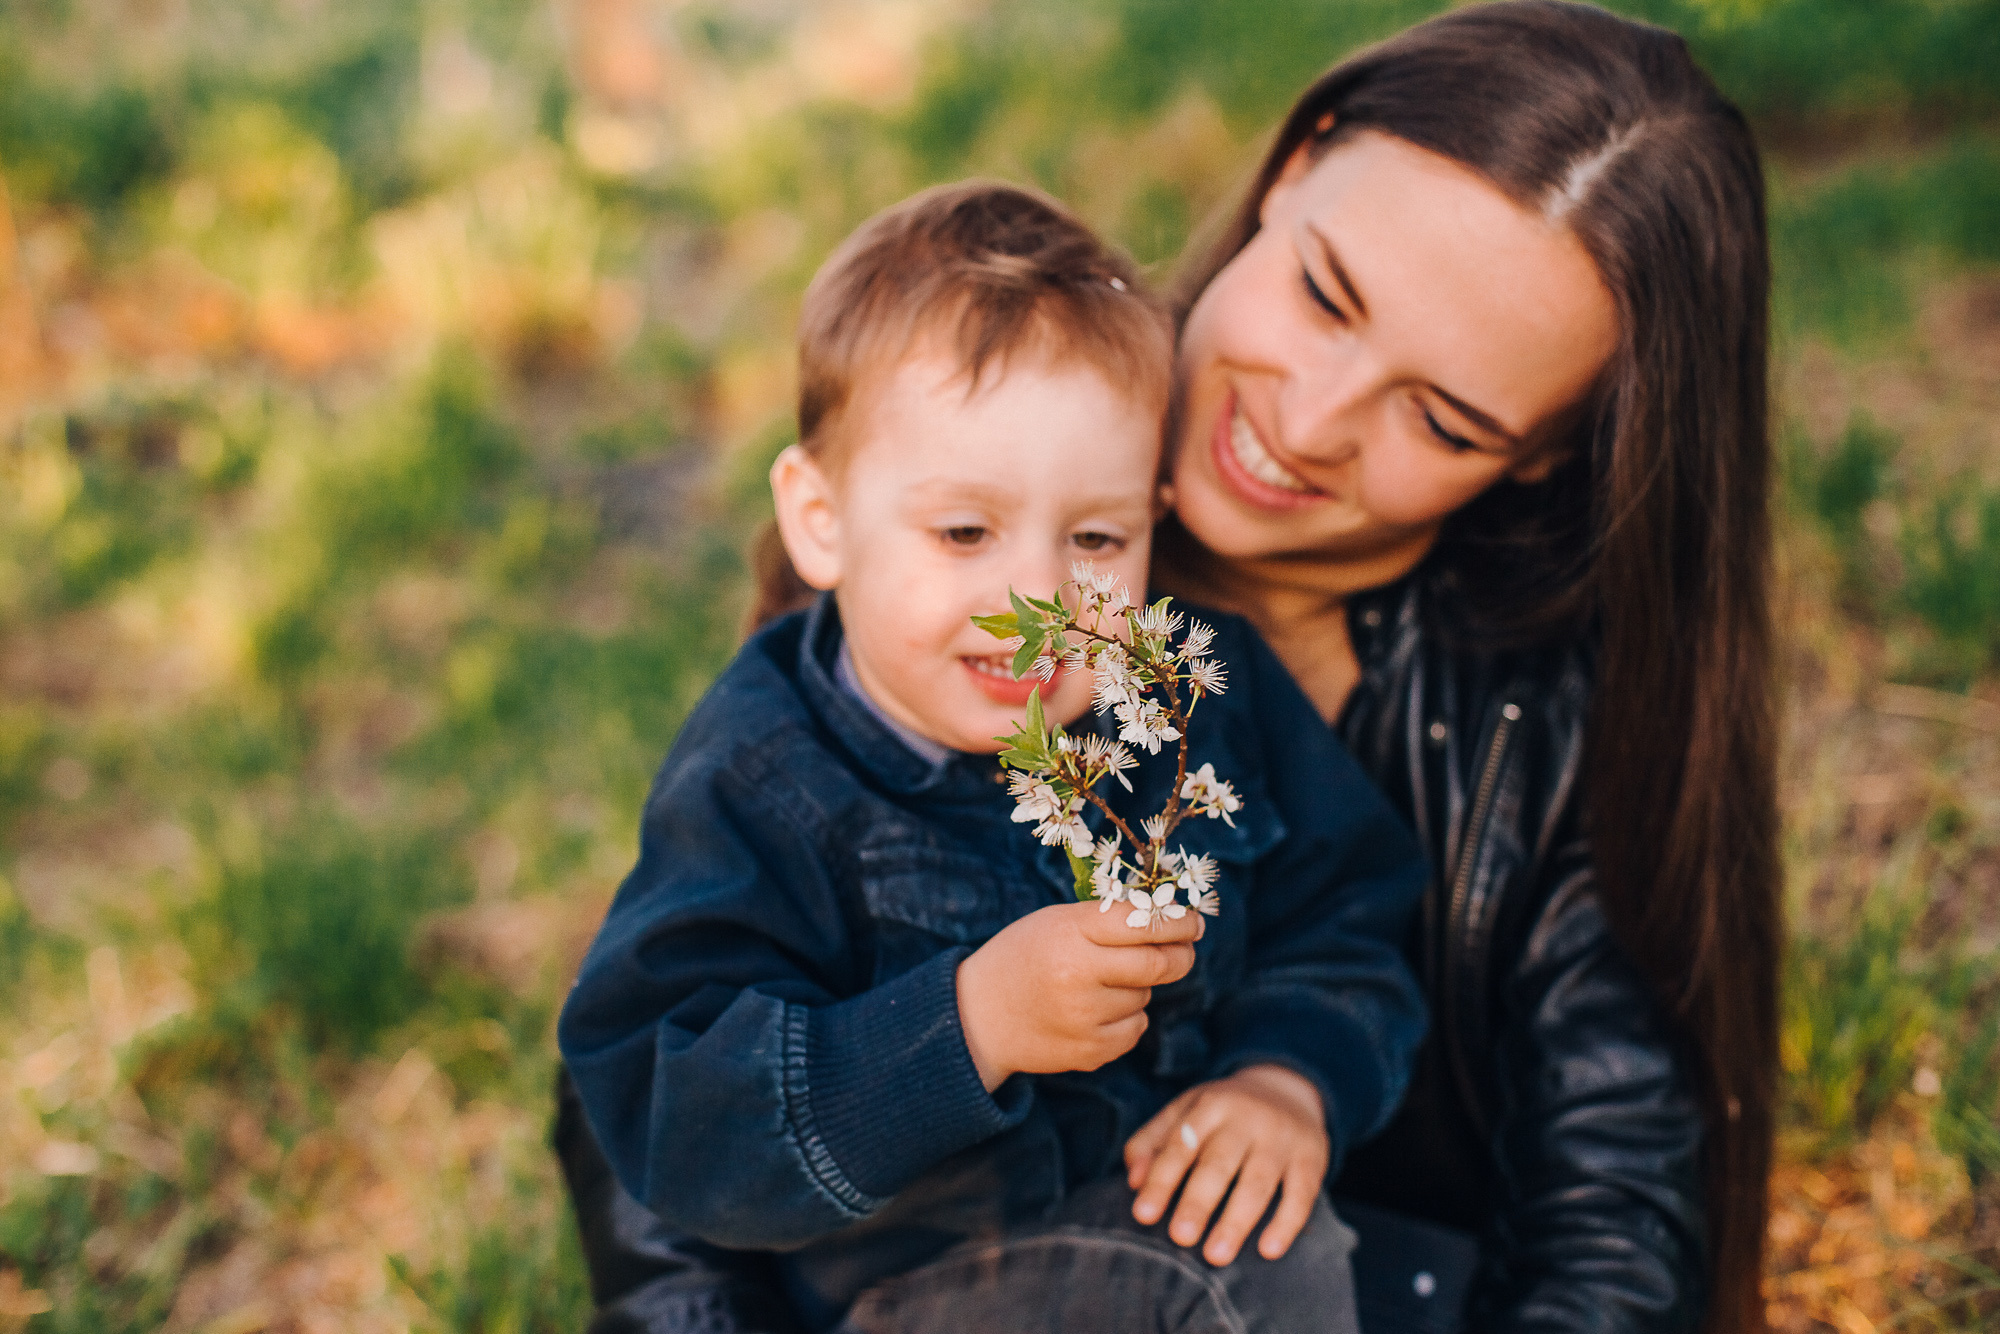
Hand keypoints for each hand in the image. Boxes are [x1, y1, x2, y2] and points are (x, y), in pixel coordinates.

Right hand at [956, 900, 1202, 1090]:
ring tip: (1100, 983)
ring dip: (1138, 987)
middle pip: (1159, 965)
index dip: (1177, 922)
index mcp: (1070, 932)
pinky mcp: (1090, 1052)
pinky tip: (1095, 1011)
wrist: (979, 1017)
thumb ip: (1108, 919)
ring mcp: (1085, 1017)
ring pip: (1145, 996)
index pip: (1143, 922)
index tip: (1194, 922)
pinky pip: (1135, 1028)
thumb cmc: (1024, 956)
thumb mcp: (1056, 922)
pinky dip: (1127, 1018)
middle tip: (1184, 949)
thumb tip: (1174, 919)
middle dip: (1180, 955)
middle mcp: (1078, 974)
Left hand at [1123, 1064, 1327, 1264]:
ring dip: (1237, 1221)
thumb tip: (1133, 1181)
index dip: (1161, 1180)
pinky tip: (1269, 1249)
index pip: (1181, 1146)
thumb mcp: (1184, 1111)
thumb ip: (1151, 1142)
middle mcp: (1246, 1119)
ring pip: (1258, 1182)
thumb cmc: (1223, 1112)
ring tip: (1216, 1256)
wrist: (1287, 1088)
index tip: (1143, 1214)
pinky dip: (1286, 1223)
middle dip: (1198, 1202)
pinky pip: (1301, 1194)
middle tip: (1180, 1237)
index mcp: (1209, 1106)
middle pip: (1219, 1165)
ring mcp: (1281, 1138)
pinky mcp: (1311, 1158)